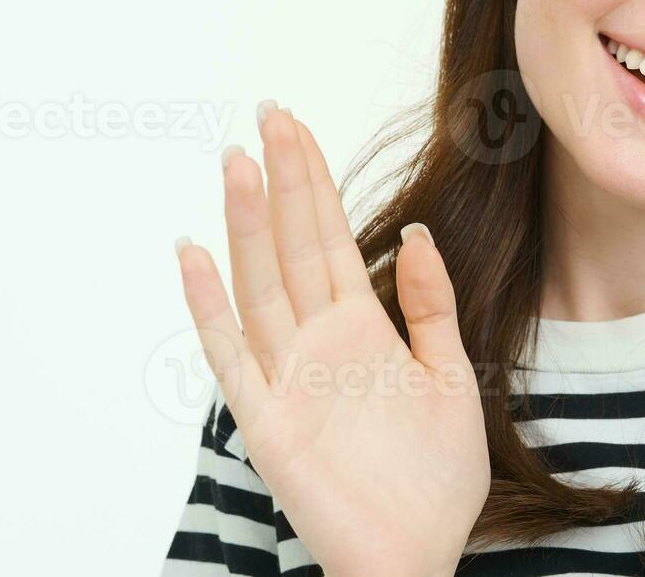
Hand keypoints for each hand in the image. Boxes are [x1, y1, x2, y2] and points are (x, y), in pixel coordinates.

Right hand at [175, 104, 488, 576]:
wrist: (416, 557)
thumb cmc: (436, 481)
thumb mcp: (452, 379)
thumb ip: (432, 307)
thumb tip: (417, 234)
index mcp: (362, 330)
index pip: (330, 238)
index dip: (312, 180)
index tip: (293, 123)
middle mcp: (317, 344)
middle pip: (292, 247)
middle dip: (282, 180)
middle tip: (266, 112)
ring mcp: (287, 379)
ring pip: (259, 285)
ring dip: (247, 225)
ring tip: (236, 163)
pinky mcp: (267, 422)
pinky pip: (231, 355)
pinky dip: (208, 305)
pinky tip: (192, 253)